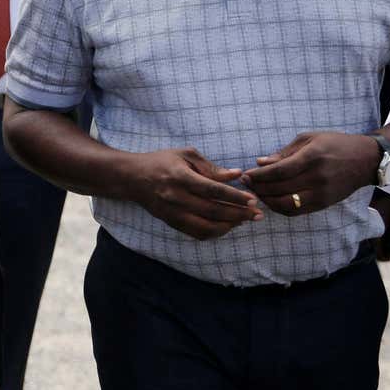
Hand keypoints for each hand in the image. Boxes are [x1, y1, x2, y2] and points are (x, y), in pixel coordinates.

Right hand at [122, 148, 262, 239]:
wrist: (132, 178)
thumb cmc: (161, 162)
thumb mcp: (186, 155)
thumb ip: (211, 167)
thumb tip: (236, 175)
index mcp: (180, 177)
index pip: (212, 190)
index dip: (235, 196)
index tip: (253, 199)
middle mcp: (175, 197)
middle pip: (213, 211)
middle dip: (239, 214)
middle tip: (258, 214)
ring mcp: (172, 213)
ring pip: (206, 226)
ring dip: (229, 226)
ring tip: (244, 221)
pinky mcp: (171, 222)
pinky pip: (196, 233)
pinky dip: (215, 232)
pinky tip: (227, 226)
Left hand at [242, 132, 378, 216]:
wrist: (366, 160)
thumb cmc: (335, 145)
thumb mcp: (309, 139)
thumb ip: (284, 152)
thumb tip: (260, 162)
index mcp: (313, 157)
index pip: (279, 171)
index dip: (259, 175)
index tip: (246, 174)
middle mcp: (317, 177)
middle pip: (280, 188)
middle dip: (258, 187)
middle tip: (245, 183)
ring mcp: (321, 193)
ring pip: (286, 203)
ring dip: (266, 200)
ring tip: (255, 193)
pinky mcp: (324, 204)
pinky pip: (296, 211)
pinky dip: (279, 208)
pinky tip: (270, 201)